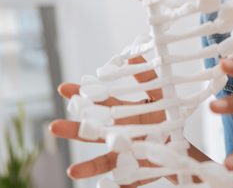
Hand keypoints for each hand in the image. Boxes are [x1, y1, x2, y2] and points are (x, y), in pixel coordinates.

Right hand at [49, 55, 164, 186]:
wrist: (181, 146)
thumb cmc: (168, 118)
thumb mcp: (161, 95)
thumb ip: (147, 77)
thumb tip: (131, 57)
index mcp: (121, 115)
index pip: (97, 104)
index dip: (81, 95)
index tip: (63, 88)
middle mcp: (118, 136)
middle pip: (93, 133)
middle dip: (74, 131)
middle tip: (52, 127)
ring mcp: (124, 156)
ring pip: (102, 162)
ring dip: (87, 167)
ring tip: (71, 171)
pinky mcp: (134, 174)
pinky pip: (122, 182)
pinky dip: (113, 186)